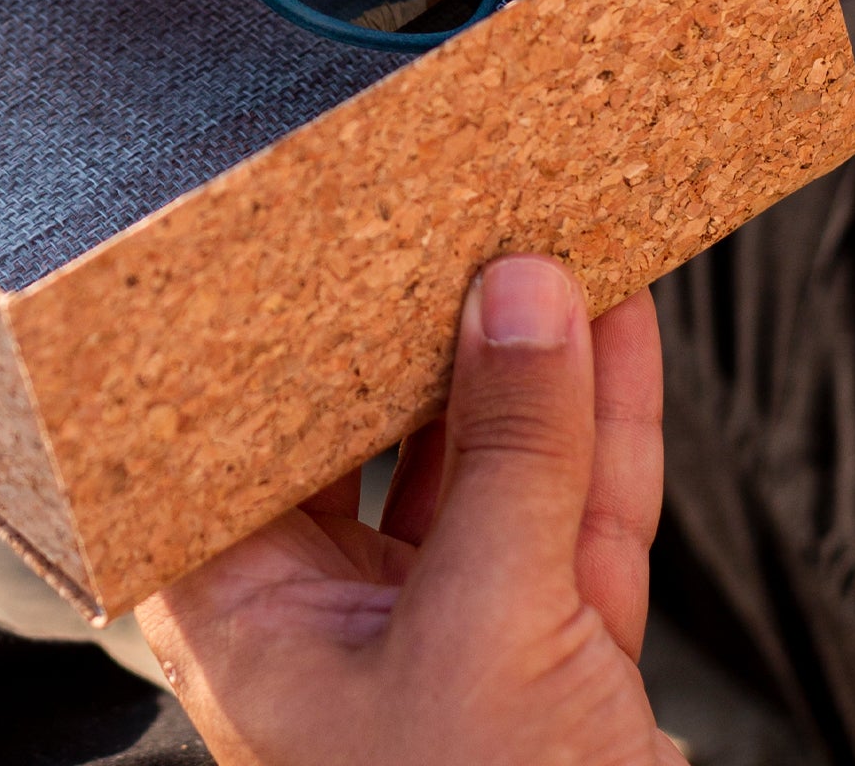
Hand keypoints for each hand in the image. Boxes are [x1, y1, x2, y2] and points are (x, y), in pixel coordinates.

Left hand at [136, 255, 678, 765]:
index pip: (232, 436)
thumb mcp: (492, 629)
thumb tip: (524, 294)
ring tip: (552, 232)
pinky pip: (573, 507)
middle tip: (456, 210)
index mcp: (250, 612)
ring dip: (532, 355)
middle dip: (424, 327)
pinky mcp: (547, 643)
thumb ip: (516, 459)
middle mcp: (330, 609)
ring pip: (487, 459)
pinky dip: (605, 420)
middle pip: (369, 432)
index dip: (267, 331)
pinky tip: (622, 321)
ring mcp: (444, 623)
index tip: (305, 225)